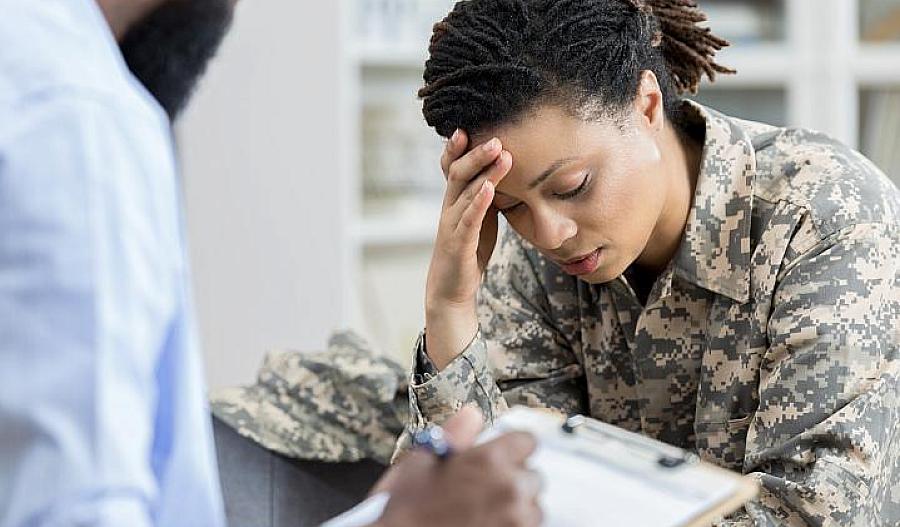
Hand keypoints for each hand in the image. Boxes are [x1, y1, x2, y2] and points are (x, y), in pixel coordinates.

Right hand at [370, 407, 541, 526]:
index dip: (513, 448)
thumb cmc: (407, 510)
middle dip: (513, 480)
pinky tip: (486, 525)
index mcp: (489, 460)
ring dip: (516, 508)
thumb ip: (454, 434)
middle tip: (485, 491)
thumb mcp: (421, 463)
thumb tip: (472, 414)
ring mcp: (516, 520)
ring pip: (533, 508)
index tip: (503, 458)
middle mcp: (510, 488)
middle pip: (533, 476)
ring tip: (484, 513)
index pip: (527, 441)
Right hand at [424, 130, 512, 368]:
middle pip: (459, 173)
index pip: (453, 168)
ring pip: (466, 192)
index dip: (458, 148)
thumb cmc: (468, 251)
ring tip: (502, 154)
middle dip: (476, 153)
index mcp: (454, 201)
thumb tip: (504, 172)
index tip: (469, 125)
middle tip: (496, 136)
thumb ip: (487, 196)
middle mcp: (449, 208)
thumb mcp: (480, 218)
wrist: (452, 290)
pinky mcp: (459, 243)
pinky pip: (469, 219)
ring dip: (484, 172)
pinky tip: (490, 189)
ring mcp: (452, 225)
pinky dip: (479, 202)